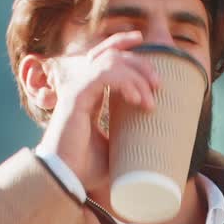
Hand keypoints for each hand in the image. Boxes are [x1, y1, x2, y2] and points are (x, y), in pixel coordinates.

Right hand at [35, 30, 161, 192]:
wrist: (65, 180)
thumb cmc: (85, 169)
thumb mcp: (114, 149)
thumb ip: (127, 136)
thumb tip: (153, 140)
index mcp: (88, 95)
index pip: (104, 57)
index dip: (122, 43)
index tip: (142, 42)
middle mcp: (81, 87)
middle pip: (112, 55)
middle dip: (140, 63)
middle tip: (158, 84)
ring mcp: (76, 89)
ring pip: (111, 61)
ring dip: (136, 75)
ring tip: (150, 98)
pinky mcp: (75, 96)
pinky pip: (104, 74)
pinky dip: (125, 82)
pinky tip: (137, 99)